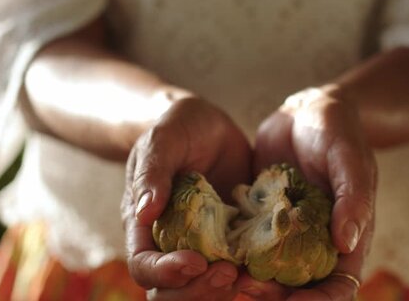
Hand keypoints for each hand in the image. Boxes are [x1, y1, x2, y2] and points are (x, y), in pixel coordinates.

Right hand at [122, 96, 251, 300]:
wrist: (206, 125)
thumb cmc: (177, 128)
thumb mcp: (163, 139)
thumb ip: (152, 172)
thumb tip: (144, 212)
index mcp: (145, 224)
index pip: (143, 266)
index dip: (165, 274)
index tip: (196, 262)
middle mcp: (171, 242)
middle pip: (171, 292)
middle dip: (197, 291)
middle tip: (229, 273)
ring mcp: (201, 245)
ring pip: (202, 290)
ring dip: (222, 291)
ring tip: (247, 273)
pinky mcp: (230, 240)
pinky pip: (235, 270)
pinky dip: (249, 276)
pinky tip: (265, 265)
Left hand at [241, 86, 376, 300]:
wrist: (306, 110)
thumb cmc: (338, 130)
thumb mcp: (349, 158)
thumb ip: (354, 197)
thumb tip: (347, 242)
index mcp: (346, 237)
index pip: (338, 285)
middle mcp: (315, 242)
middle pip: (299, 286)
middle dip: (275, 294)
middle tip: (247, 286)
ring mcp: (286, 232)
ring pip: (269, 271)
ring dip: (250, 279)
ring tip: (227, 273)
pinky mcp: (261, 218)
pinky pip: (248, 244)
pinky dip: (234, 253)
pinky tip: (214, 251)